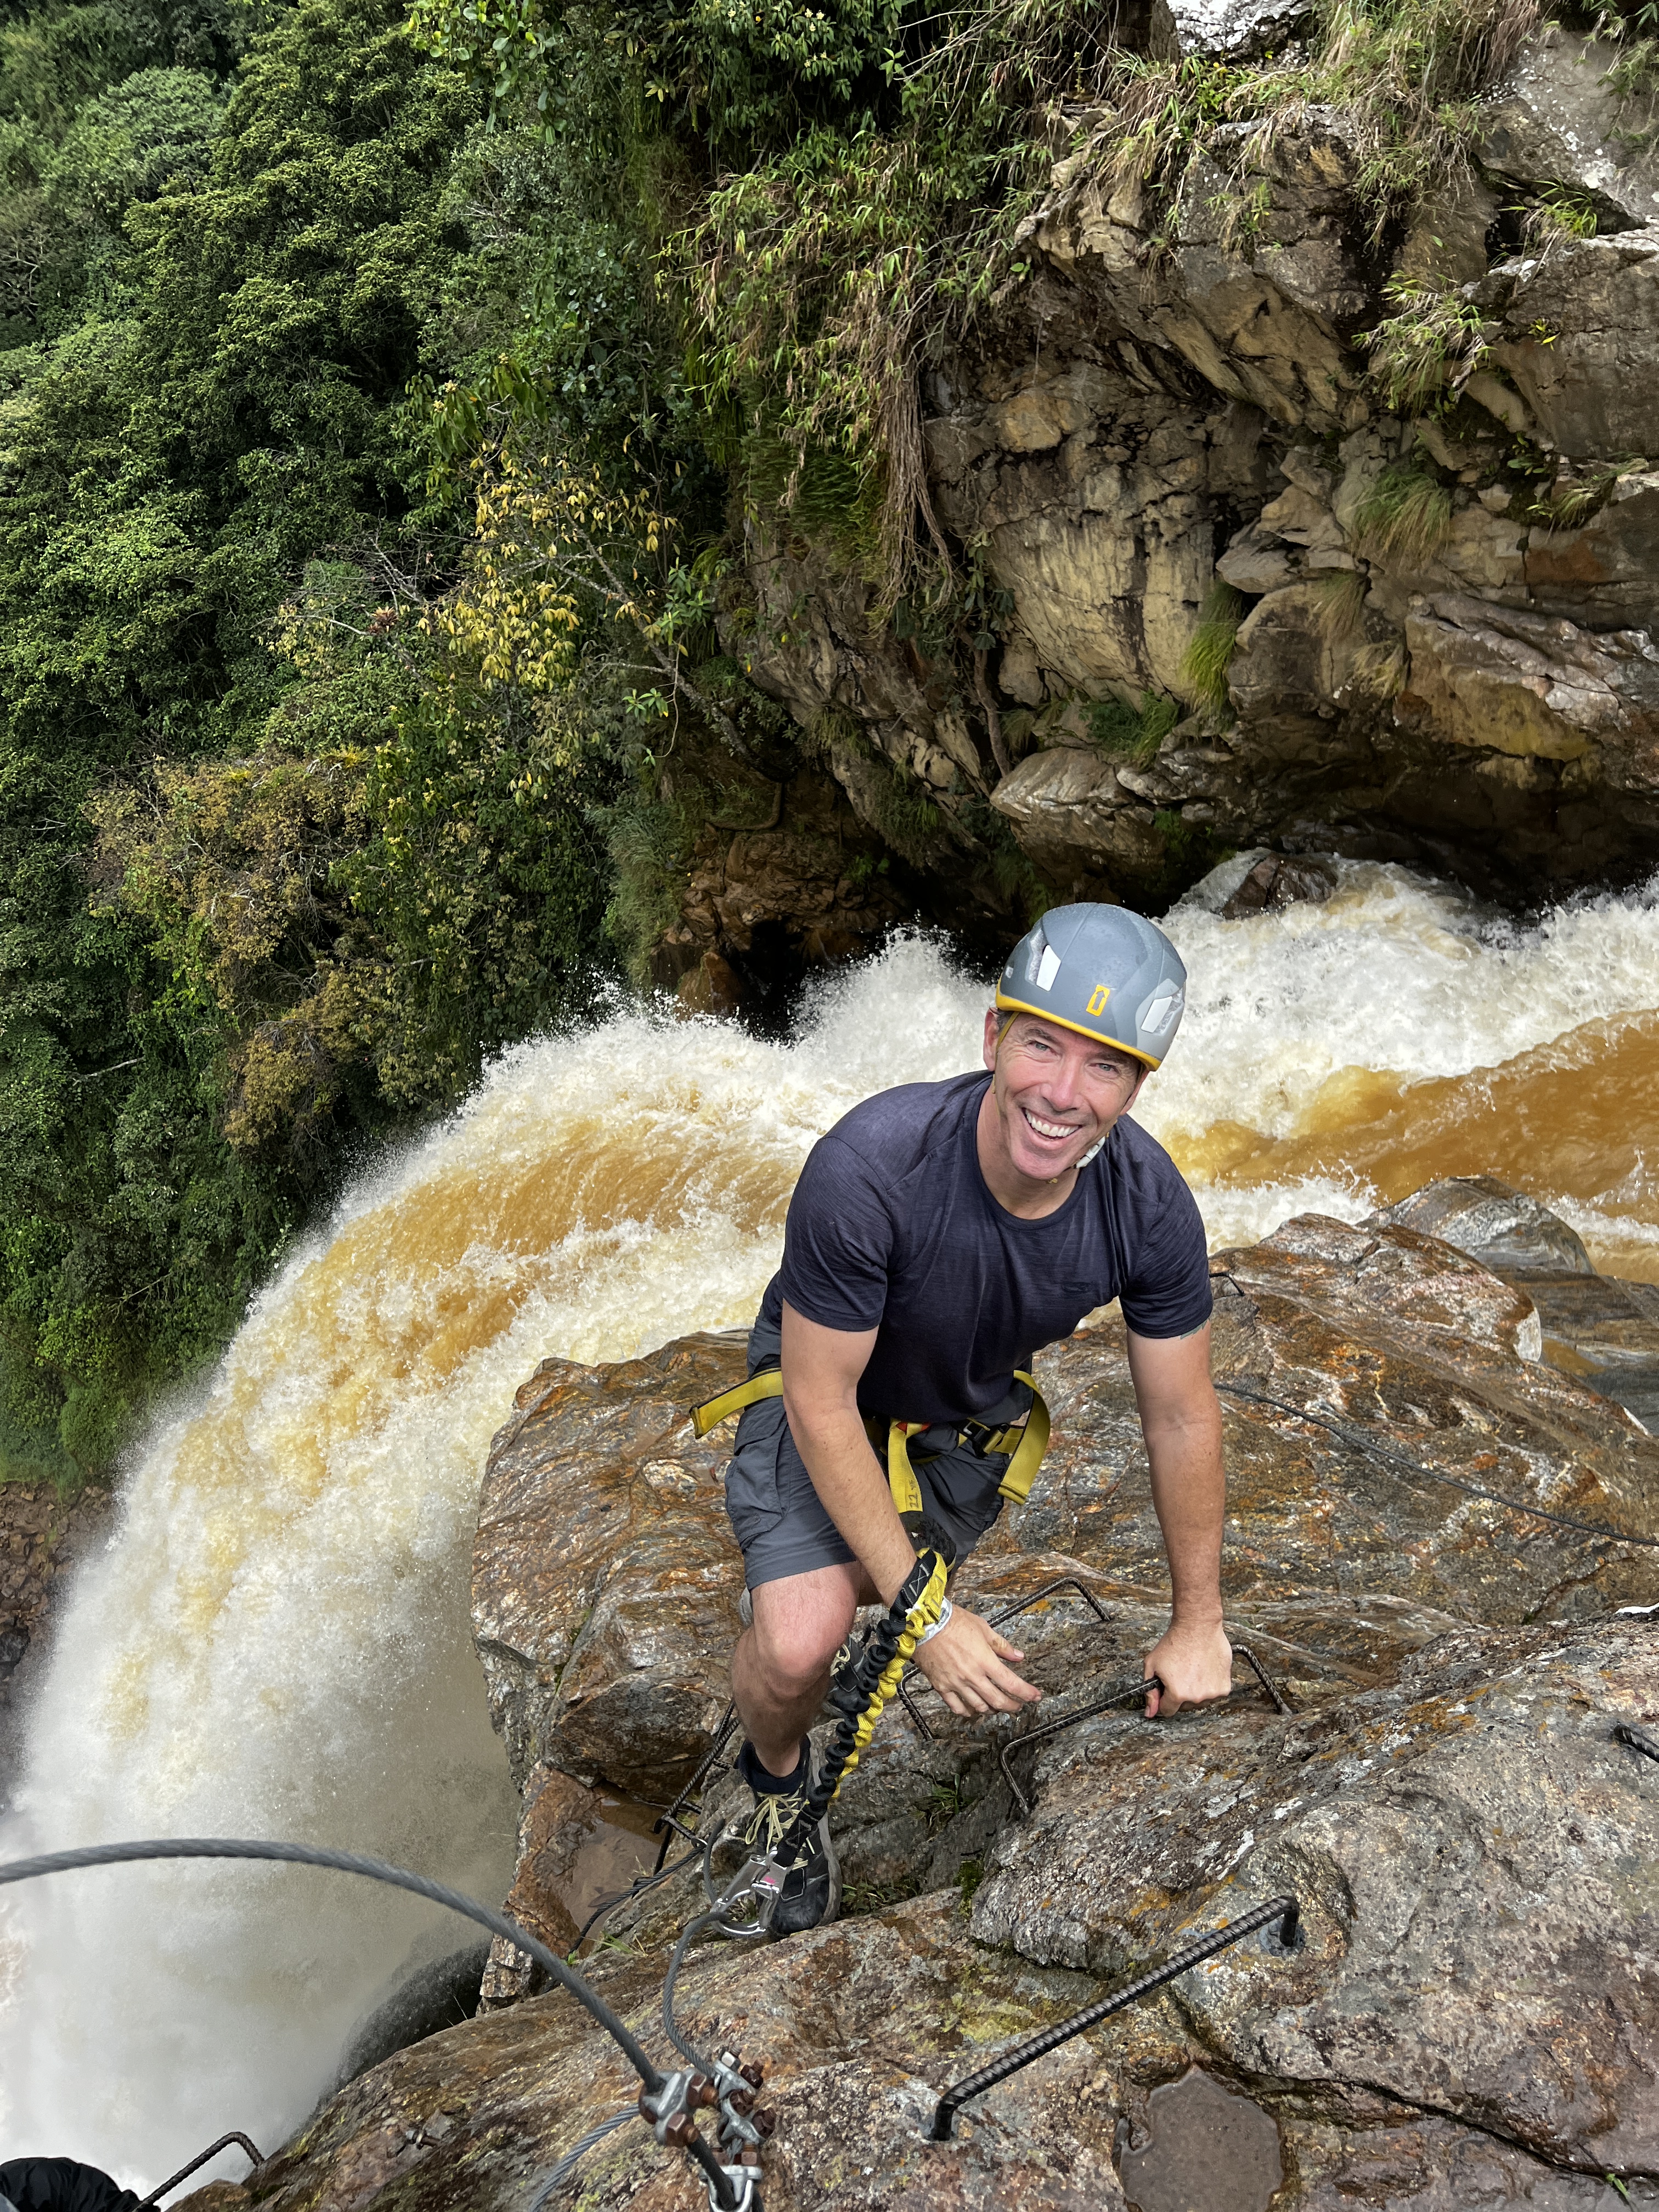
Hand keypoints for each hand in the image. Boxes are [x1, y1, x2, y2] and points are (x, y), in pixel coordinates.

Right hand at [914, 1607, 1042, 1718]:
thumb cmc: (953, 1622)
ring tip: (997, 1707)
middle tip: (1018, 1706)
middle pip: (998, 1700)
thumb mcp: (983, 1628)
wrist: (925, 1623)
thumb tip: (1018, 1656)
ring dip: (992, 1710)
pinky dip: (968, 1712)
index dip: (1026, 1693)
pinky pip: (956, 1707)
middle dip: (1012, 1706)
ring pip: (979, 1707)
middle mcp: (972, 1676)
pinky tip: (973, 1710)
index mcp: (985, 1660)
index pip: (1011, 1683)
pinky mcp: (941, 1686)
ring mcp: (956, 1683)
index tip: (1035, 1697)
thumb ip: (1002, 1645)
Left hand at [1143, 1618, 1232, 1717]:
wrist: (1197, 1626)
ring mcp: (1212, 1693)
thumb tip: (1150, 1713)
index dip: (1163, 1700)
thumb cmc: (1175, 1642)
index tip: (1165, 1692)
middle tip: (1179, 1676)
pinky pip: (1213, 1693)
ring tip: (1192, 1671)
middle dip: (1179, 1695)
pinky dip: (1209, 1685)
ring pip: (1200, 1701)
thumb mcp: (1152, 1665)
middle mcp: (1196, 1697)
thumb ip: (1150, 1692)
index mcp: (1177, 1694)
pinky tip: (1203, 1670)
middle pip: (1184, 1706)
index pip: (1167, 1711)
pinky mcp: (1225, 1687)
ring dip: (1195, 1691)